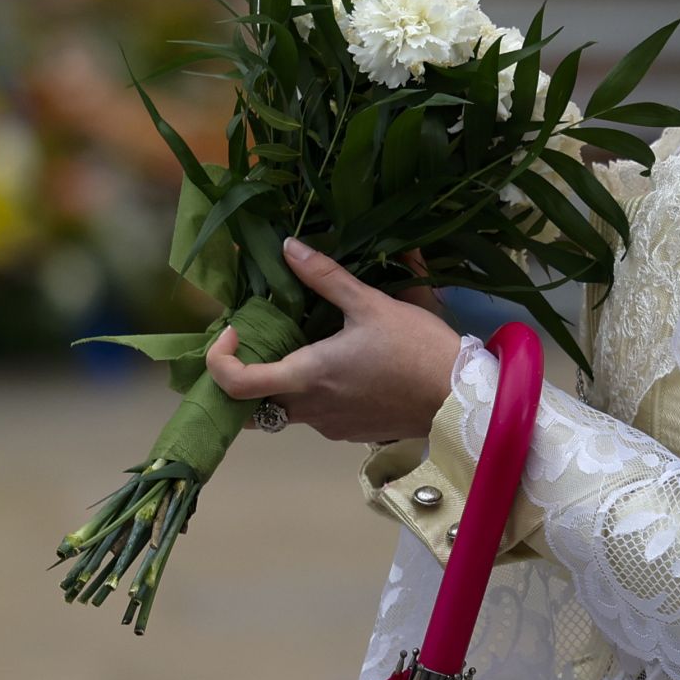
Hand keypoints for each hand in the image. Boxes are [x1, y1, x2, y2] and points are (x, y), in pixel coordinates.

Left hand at [205, 238, 462, 442]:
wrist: (459, 397)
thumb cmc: (414, 349)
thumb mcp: (370, 304)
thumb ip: (325, 276)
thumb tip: (289, 246)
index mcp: (306, 376)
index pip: (235, 385)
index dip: (220, 360)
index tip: (234, 333)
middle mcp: (309, 410)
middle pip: (255, 404)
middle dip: (251, 372)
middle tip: (262, 340)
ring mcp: (330, 427)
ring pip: (288, 410)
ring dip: (286, 382)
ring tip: (307, 347)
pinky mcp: (351, 434)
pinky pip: (318, 416)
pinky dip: (316, 394)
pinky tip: (343, 370)